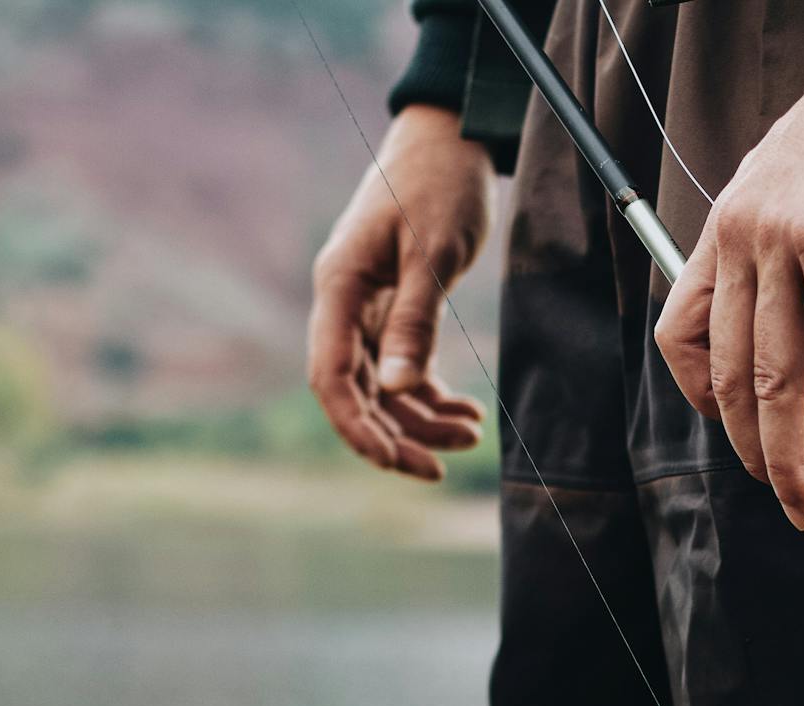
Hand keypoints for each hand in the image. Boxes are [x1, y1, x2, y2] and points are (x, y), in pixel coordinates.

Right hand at [308, 106, 493, 480]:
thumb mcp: (432, 253)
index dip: (358, 427)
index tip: (396, 461)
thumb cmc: (439, 185)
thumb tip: (395, 390)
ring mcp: (367, 309)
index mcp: (338, 288)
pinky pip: (403, 368)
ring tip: (472, 432)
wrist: (452, 140)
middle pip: (356, 393)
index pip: (331, 378)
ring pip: (383, 387)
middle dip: (396, 436)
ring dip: (422, 419)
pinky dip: (432, 393)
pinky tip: (467, 411)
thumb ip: (414, 321)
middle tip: (441, 468)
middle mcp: (344, 304)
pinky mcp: (395, 308)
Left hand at [655, 22, 803, 527]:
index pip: (680, 337)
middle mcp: (738, 240)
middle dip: (758, 455)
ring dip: (800, 444)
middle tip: (789, 502)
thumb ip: (782, 268)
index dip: (703, 400)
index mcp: (722, 237)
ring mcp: (779, 240)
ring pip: (782, 376)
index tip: (736, 434)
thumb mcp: (794, 203)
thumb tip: (803, 345)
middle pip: (731, 377)